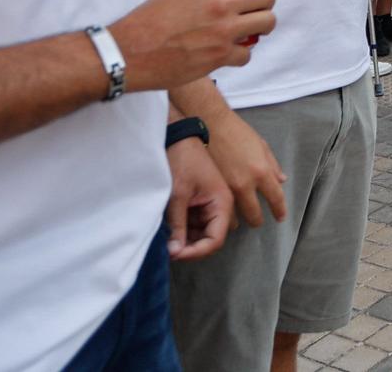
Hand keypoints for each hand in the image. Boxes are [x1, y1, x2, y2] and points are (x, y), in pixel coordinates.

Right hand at [108, 0, 275, 90]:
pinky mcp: (220, 56)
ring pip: (267, 23)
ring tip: (247, 33)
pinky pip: (248, 54)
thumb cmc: (145, 22)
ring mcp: (224, 30)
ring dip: (260, 29)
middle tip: (254, 13)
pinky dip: (240, 55)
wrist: (127, 53)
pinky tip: (227, 54)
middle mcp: (221, 4)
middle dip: (264, 5)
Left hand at [165, 135, 232, 259]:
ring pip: (202, 232)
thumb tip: (176, 252)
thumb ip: (178, 226)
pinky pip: (196, 223)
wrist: (179, 137)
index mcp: (223, 203)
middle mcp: (222, 206)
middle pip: (210, 238)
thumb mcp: (178, 195)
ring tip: (168, 238)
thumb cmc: (183, 161)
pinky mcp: (202, 202)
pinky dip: (184, 228)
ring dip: (187, 239)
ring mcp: (212, 204)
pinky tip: (171, 227)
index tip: (176, 254)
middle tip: (169, 249)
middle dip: (191, 247)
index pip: (215, 239)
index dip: (196, 252)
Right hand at [207, 109, 288, 228]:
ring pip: (235, 215)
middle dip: (257, 220)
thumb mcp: (261, 145)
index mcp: (261, 171)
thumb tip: (281, 180)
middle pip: (254, 213)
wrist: (210, 125)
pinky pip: (221, 207)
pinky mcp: (212, 188)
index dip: (279, 210)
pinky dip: (225, 212)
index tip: (280, 217)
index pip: (275, 198)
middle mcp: (245, 183)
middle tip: (258, 221)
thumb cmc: (237, 132)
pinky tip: (226, 212)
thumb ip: (272, 165)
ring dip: (239, 219)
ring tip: (240, 220)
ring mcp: (227, 188)